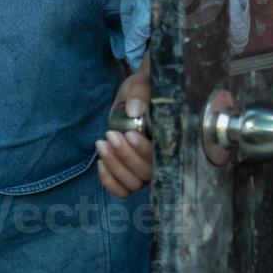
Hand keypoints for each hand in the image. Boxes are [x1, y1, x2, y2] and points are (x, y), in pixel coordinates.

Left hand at [98, 52, 152, 197]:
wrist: (136, 93)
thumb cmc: (145, 88)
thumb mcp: (143, 83)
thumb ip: (141, 92)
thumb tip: (134, 109)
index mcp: (172, 139)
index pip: (161, 157)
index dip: (143, 150)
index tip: (129, 133)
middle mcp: (162, 160)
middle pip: (145, 174)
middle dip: (125, 156)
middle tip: (111, 134)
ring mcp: (145, 169)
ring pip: (133, 184)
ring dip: (115, 166)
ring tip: (101, 143)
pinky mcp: (130, 172)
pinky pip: (122, 190)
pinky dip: (109, 181)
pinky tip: (101, 162)